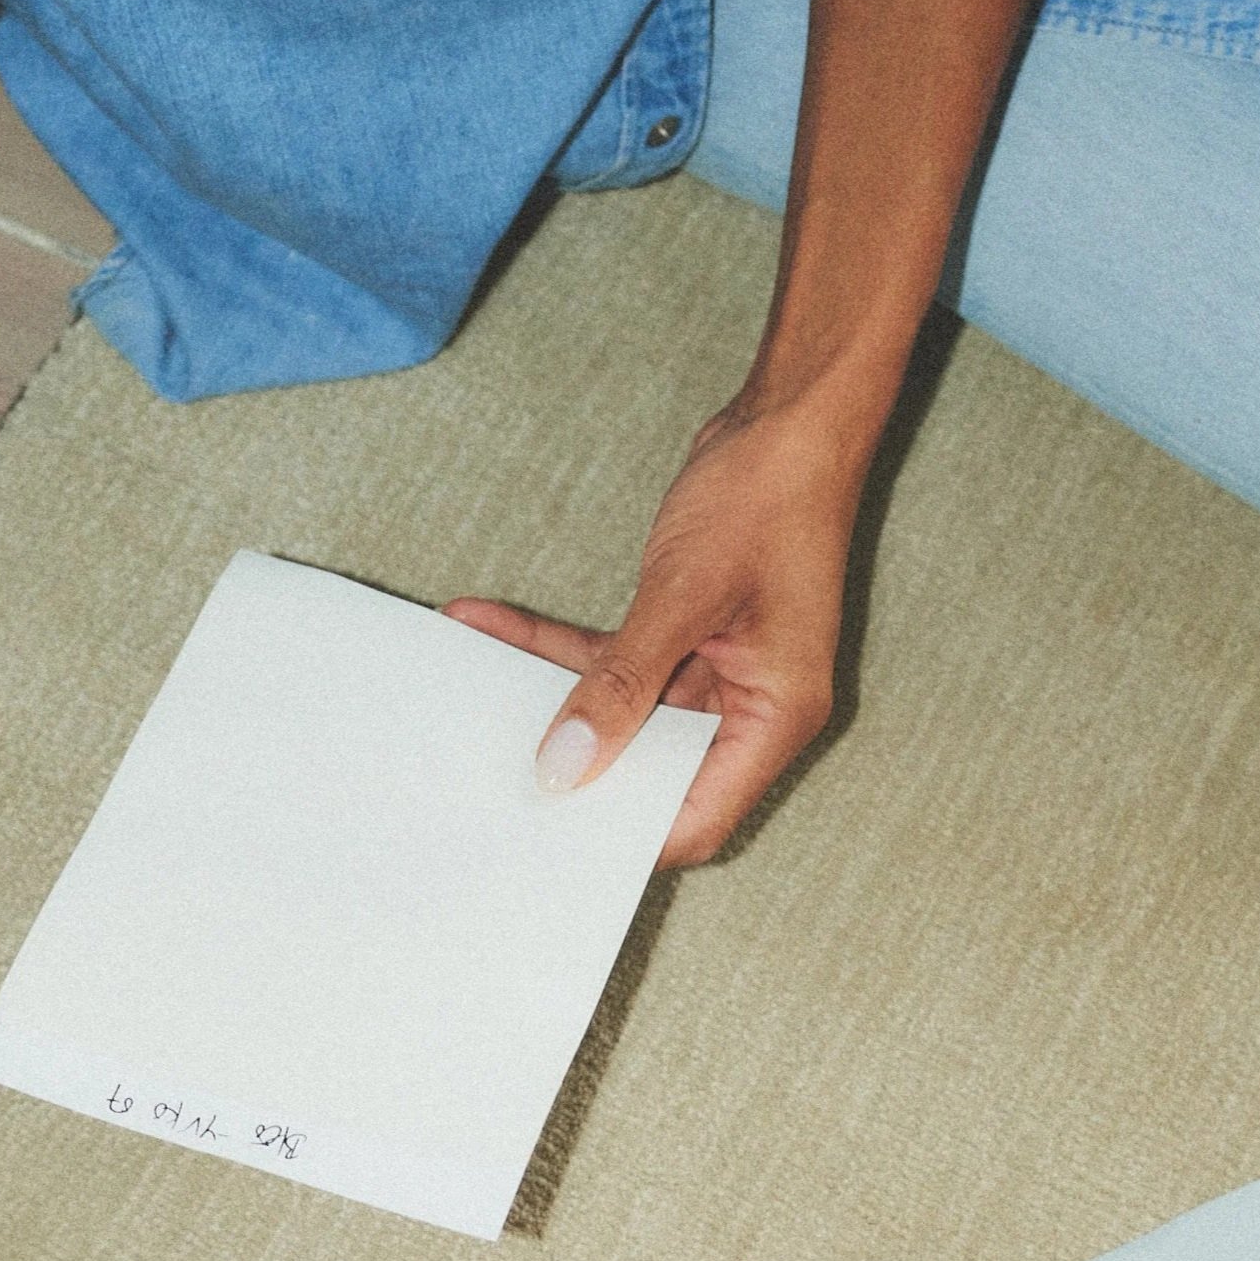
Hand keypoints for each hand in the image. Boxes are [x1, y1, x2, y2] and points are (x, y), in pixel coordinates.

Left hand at [446, 394, 861, 864]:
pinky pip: (612, 660)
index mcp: (774, 717)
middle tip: (496, 785)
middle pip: (653, 772)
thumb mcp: (681, 597)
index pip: (697, 816)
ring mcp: (716, 673)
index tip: (551, 841)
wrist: (790, 419)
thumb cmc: (767, 499)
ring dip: (548, 696)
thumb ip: (621, 684)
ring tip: (469, 695)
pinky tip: (487, 626)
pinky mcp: (685, 637)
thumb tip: (566, 764)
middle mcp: (749, 707)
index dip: (627, 836)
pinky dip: (554, 645)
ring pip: (620, 712)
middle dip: (577, 772)